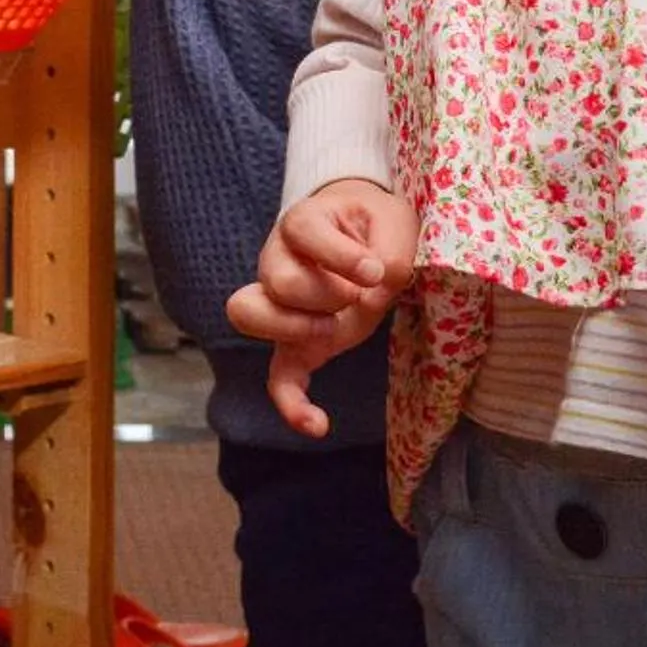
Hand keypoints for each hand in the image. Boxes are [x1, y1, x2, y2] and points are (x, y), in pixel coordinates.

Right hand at [226, 179, 417, 439]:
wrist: (362, 235)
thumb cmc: (375, 225)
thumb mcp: (394, 222)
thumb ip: (391, 247)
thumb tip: (378, 283)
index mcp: (303, 223)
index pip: (302, 231)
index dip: (340, 255)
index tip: (375, 271)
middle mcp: (278, 260)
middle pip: (278, 281)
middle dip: (325, 294)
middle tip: (356, 294)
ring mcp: (279, 305)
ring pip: (252, 314)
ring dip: (298, 328)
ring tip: (334, 327)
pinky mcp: (294, 344)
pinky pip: (277, 378)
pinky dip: (292, 404)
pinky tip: (318, 424)